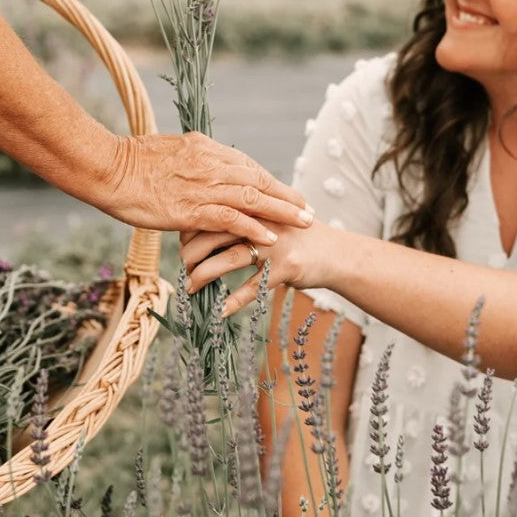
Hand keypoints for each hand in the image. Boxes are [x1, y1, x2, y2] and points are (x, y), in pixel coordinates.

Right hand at [101, 132, 312, 250]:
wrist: (106, 168)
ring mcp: (201, 186)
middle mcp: (209, 163)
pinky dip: (253, 228)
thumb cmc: (127, 161)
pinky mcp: (191, 208)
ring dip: (282, 211)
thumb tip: (195, 166)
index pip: (245, 164)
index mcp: (202, 146)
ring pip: (253, 197)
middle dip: (286, 195)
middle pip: (257, 179)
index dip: (269, 179)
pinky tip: (270, 238)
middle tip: (308, 209)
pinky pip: (231, 219)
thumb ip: (186, 159)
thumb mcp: (164, 151)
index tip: (285, 191)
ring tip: (304, 223)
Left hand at [182, 219, 333, 315]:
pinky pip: (254, 286)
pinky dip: (234, 300)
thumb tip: (200, 225)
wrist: (337, 254)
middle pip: (216, 233)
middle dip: (192, 251)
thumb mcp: (270, 218)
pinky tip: (219, 311)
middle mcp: (263, 220)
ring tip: (190, 287)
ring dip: (205, 275)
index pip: (213, 211)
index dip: (192, 228)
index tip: (180, 242)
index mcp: (255, 205)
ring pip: (230, 258)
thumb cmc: (296, 237)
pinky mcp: (287, 267)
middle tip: (182, 265)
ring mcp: (276, 244)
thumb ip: (242, 216)